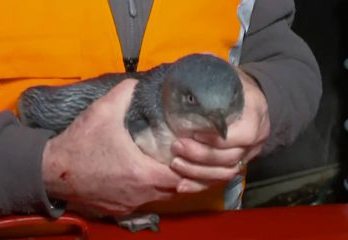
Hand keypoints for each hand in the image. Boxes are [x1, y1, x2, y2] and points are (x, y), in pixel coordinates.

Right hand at [42, 79, 180, 215]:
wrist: (51, 171)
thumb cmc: (79, 143)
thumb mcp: (102, 111)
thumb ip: (124, 93)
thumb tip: (139, 82)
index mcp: (141, 172)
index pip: (181, 176)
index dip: (188, 163)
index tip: (186, 148)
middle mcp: (139, 194)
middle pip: (175, 190)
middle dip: (181, 174)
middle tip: (180, 155)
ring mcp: (129, 204)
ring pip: (160, 198)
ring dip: (165, 183)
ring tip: (164, 164)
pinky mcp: (118, 209)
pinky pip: (143, 202)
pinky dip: (149, 191)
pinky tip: (142, 176)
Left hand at [170, 68, 269, 192]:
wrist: (252, 101)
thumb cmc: (234, 85)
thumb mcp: (227, 72)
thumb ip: (211, 68)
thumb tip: (191, 64)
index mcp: (255, 113)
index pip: (244, 133)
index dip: (218, 138)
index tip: (193, 131)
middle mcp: (255, 138)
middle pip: (231, 157)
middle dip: (201, 156)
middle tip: (177, 146)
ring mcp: (247, 154)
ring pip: (225, 173)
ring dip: (198, 172)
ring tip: (175, 164)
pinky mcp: (236, 164)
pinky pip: (220, 181)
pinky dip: (200, 184)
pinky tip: (181, 184)